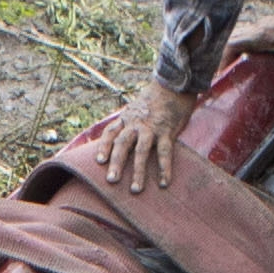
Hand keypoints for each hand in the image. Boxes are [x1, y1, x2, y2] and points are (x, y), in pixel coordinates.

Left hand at [75, 81, 193, 193]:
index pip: (110, 132)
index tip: (99, 161)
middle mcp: (136, 123)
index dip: (103, 146)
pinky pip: (164, 152)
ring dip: (138, 171)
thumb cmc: (157, 97)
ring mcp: (151, 128)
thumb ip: (130, 120)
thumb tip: (123, 135)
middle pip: (122, 144)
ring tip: (135, 190)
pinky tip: (164, 183)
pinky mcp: (167, 131)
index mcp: (127, 117)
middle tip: (111, 181)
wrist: (174, 83)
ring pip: (141, 151)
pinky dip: (164, 168)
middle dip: (116, 163)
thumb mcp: (137, 106)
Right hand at [224, 0, 273, 104]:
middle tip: (228, 75)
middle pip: (231, 43)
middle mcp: (254, 31)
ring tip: (236, 69)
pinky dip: (244, 48)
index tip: (221, 74)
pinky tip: (252, 58)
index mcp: (256, 37)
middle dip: (226, 58)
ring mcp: (259, 28)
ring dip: (235, 52)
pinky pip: (248, 38)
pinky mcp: (265, 28)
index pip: (231, 46)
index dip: (222, 60)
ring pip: (239, 39)